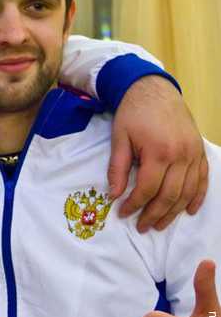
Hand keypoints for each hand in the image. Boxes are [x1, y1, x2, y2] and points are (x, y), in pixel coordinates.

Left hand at [108, 75, 207, 232]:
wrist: (154, 89)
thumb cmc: (132, 113)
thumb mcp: (119, 138)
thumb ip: (118, 168)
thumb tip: (114, 194)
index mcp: (159, 152)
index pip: (148, 189)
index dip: (135, 204)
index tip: (124, 213)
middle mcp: (181, 155)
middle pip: (170, 195)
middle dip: (155, 214)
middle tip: (142, 226)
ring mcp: (194, 154)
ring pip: (188, 192)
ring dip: (174, 211)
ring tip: (160, 224)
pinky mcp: (200, 151)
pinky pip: (203, 179)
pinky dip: (197, 197)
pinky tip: (189, 210)